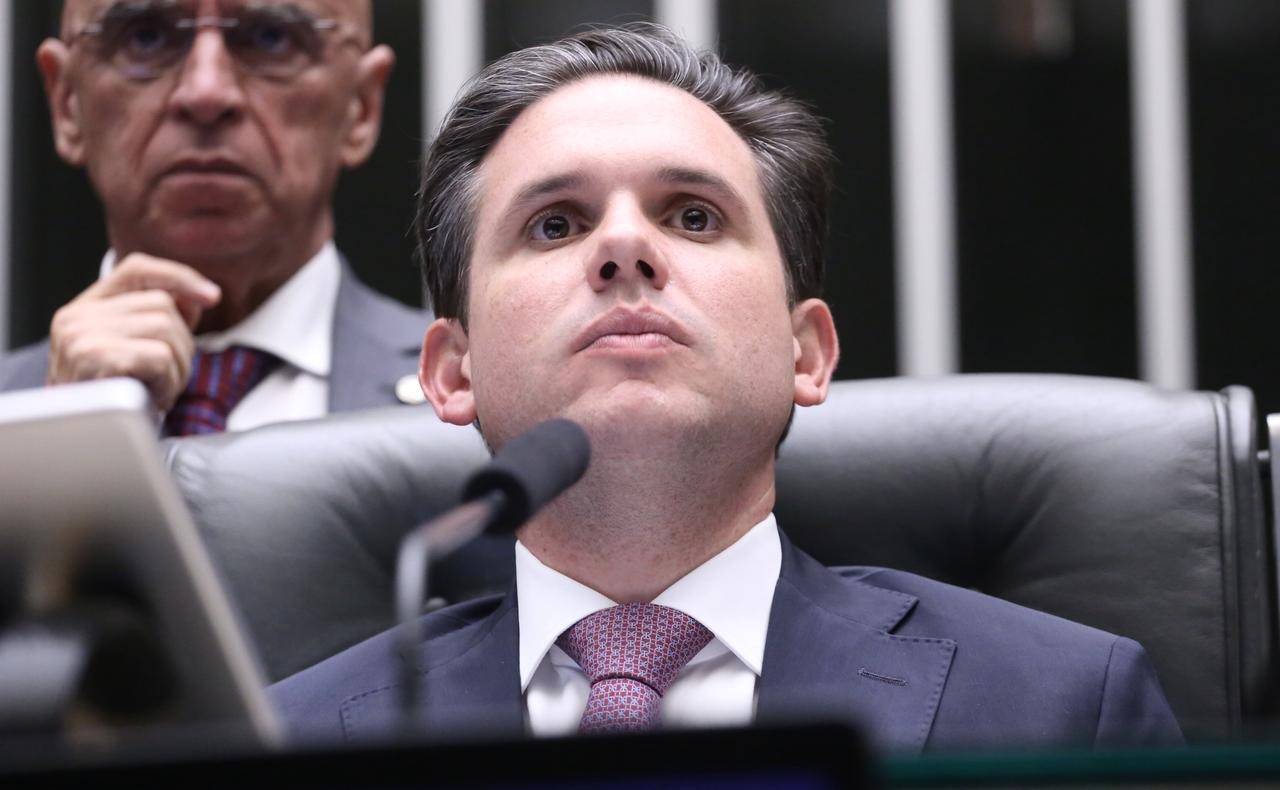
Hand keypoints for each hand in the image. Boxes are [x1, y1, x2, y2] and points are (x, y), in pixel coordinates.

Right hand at [47, 254, 221, 409]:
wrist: (76, 442)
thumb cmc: (110, 402)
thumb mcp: (132, 352)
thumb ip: (157, 320)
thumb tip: (198, 298)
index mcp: (85, 308)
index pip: (136, 269)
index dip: (178, 276)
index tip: (212, 296)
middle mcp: (78, 316)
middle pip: (162, 305)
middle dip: (182, 344)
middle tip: (168, 378)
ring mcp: (82, 334)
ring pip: (166, 329)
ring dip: (177, 368)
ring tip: (157, 390)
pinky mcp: (94, 357)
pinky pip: (159, 357)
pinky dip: (168, 382)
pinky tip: (152, 399)